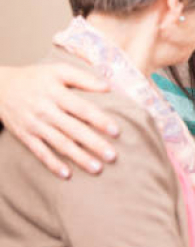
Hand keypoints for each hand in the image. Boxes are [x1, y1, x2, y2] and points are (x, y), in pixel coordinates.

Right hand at [0, 64, 118, 178]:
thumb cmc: (35, 78)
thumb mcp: (57, 71)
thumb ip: (84, 78)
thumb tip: (109, 87)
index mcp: (56, 93)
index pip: (81, 109)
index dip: (99, 120)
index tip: (116, 131)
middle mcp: (45, 111)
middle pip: (73, 129)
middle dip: (93, 144)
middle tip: (112, 156)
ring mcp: (35, 125)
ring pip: (59, 143)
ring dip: (78, 157)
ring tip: (97, 168)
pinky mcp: (25, 136)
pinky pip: (40, 152)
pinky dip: (52, 164)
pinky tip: (67, 174)